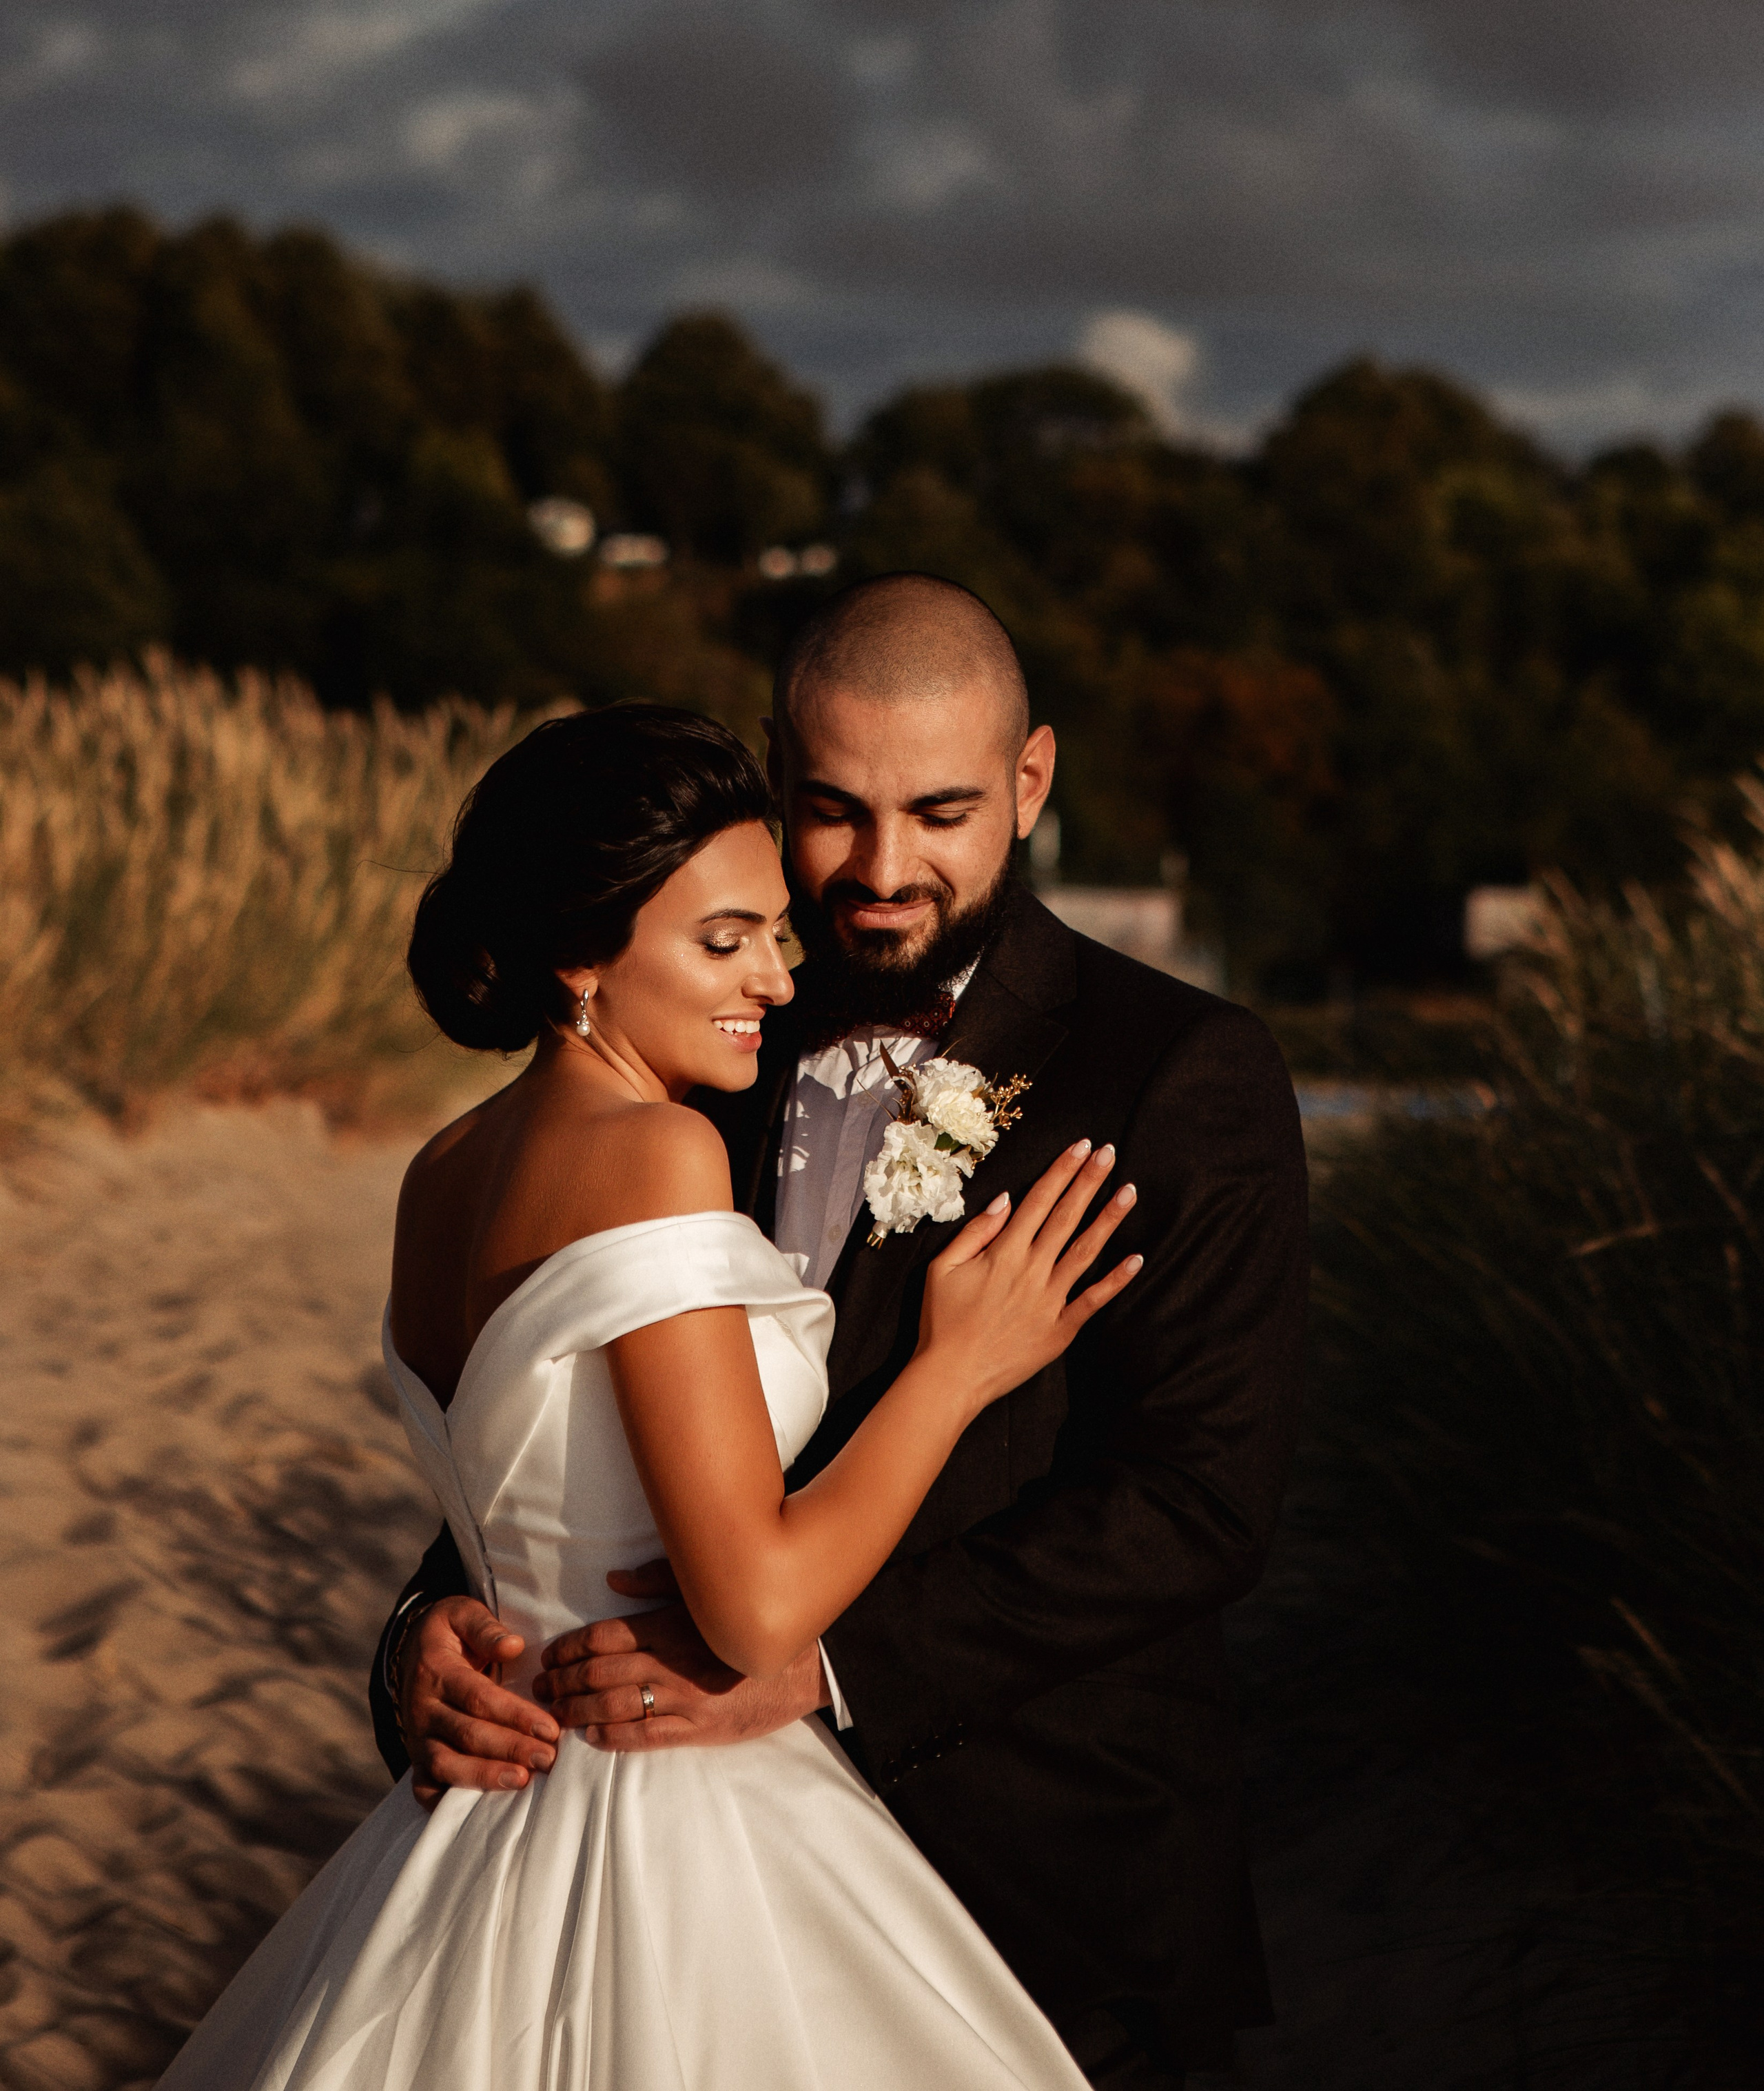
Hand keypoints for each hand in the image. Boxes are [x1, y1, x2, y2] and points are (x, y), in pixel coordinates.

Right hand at [397, 1595, 559, 1809]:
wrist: (412, 1653)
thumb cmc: (450, 1635)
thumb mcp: (461, 1614)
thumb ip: (485, 1627)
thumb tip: (513, 1645)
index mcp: (437, 1671)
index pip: (478, 1698)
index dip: (514, 1715)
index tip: (550, 1727)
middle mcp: (423, 1709)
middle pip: (467, 1735)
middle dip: (510, 1748)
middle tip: (548, 1758)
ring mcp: (418, 1738)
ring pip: (446, 1765)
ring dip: (485, 1776)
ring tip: (523, 1781)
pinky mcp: (417, 1759)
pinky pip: (426, 1788)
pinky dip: (448, 1803)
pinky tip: (481, 1809)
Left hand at [535, 1560, 828, 1751]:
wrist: (805, 1665)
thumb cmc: (750, 1622)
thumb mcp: (705, 1593)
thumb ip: (657, 1582)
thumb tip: (612, 1580)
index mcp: (670, 1625)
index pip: (603, 1636)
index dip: (569, 1647)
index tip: (548, 1655)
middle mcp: (670, 1662)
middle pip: (599, 1673)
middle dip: (562, 1681)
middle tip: (539, 1687)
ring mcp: (683, 1699)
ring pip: (613, 1706)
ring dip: (576, 1710)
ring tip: (554, 1712)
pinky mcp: (697, 1730)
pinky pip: (642, 1736)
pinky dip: (609, 1737)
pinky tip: (589, 1735)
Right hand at [918, 1139, 1140, 1413]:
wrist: (952, 1376)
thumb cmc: (942, 1321)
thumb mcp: (943, 1267)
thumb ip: (976, 1231)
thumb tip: (1005, 1200)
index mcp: (1004, 1252)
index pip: (1039, 1200)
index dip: (1061, 1171)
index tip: (1081, 1147)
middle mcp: (1032, 1269)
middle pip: (1067, 1217)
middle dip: (1089, 1182)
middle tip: (1110, 1155)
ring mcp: (1049, 1299)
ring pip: (1085, 1251)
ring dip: (1109, 1219)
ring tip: (1129, 1192)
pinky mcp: (1060, 1329)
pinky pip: (1093, 1300)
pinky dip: (1116, 1280)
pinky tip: (1136, 1258)